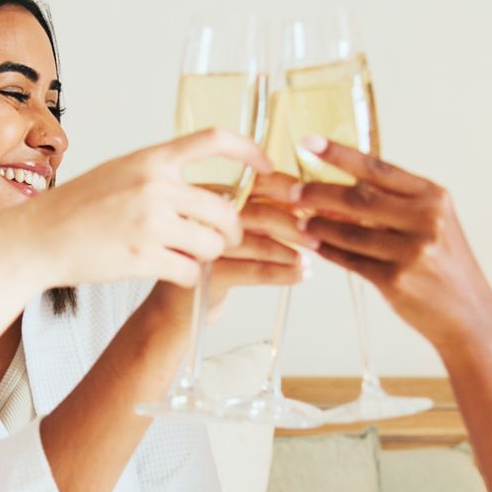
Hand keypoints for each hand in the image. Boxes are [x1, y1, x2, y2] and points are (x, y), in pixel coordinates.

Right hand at [11, 128, 270, 289]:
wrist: (38, 238)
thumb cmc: (75, 207)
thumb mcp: (119, 172)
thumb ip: (158, 173)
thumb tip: (202, 183)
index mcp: (151, 158)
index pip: (215, 140)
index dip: (251, 152)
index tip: (268, 167)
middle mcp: (155, 186)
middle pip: (224, 209)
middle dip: (232, 230)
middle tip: (225, 240)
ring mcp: (150, 222)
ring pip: (212, 245)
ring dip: (208, 255)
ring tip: (188, 256)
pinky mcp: (144, 258)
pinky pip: (191, 272)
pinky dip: (188, 277)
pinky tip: (171, 272)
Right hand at [142, 185, 308, 323]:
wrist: (174, 308)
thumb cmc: (210, 267)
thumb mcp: (231, 233)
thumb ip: (259, 216)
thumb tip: (308, 208)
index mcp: (209, 196)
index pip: (253, 183)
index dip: (287, 189)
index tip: (313, 201)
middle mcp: (201, 216)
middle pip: (257, 212)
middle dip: (294, 223)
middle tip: (317, 234)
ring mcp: (201, 246)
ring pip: (257, 243)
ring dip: (290, 251)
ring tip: (308, 258)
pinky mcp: (207, 275)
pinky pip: (254, 271)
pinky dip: (283, 274)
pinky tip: (300, 274)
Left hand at [280, 136, 491, 351]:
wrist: (468, 313)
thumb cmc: (445, 264)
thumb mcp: (433, 222)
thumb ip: (397, 202)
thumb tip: (345, 185)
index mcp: (433, 197)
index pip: (378, 169)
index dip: (339, 155)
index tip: (309, 142)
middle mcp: (426, 220)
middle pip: (358, 199)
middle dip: (319, 193)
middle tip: (292, 191)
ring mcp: (411, 251)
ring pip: (350, 232)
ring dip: (319, 225)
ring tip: (300, 220)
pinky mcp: (396, 280)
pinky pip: (351, 260)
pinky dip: (329, 251)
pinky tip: (315, 245)